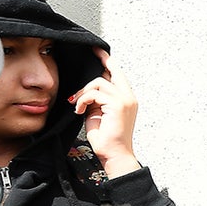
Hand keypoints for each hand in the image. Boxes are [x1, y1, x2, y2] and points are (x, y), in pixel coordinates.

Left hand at [73, 47, 139, 176]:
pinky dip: (83, 100)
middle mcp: (129, 97)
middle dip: (101, 58)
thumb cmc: (106, 138)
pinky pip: (94, 93)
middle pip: (113, 70)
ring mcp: (124, 100)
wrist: (114, 154)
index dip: (108, 61)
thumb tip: (88, 88)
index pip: (118, 74)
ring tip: (77, 105)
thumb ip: (98, 99)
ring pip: (98, 81)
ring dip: (83, 92)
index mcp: (127, 99)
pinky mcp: (117, 104)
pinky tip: (79, 110)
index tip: (98, 51)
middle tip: (91, 50)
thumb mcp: (99, 113)